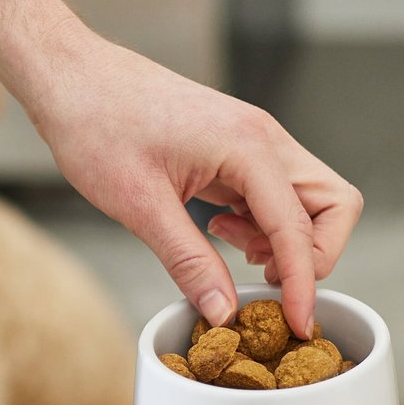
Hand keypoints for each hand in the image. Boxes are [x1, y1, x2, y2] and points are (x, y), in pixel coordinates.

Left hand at [24, 23, 362, 338]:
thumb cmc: (96, 125)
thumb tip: (223, 312)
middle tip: (258, 279)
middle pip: (331, 204)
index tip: (295, 326)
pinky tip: (216, 229)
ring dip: (283, 238)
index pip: (299, 228)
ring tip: (224, 248)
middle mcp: (262, 137)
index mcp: (248, 146)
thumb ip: (188, 261)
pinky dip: (260, 221)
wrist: (71, 78)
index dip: (302, 283)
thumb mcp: (139, 206)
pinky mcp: (233, 146)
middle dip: (311, 254)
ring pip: (306, 198)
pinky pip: (272, 191)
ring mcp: (251, 139)